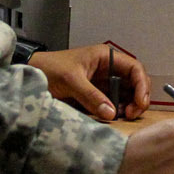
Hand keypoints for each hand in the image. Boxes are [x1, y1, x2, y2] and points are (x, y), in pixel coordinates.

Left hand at [29, 44, 148, 120]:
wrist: (31, 74)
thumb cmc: (50, 68)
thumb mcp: (71, 80)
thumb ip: (91, 96)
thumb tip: (112, 113)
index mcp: (106, 57)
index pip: (135, 68)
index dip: (141, 85)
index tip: (140, 102)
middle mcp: (109, 68)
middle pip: (134, 82)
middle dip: (137, 98)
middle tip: (131, 114)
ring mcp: (103, 82)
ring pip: (125, 94)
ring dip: (128, 105)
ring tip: (123, 116)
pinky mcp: (96, 94)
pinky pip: (113, 102)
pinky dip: (117, 110)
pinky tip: (114, 116)